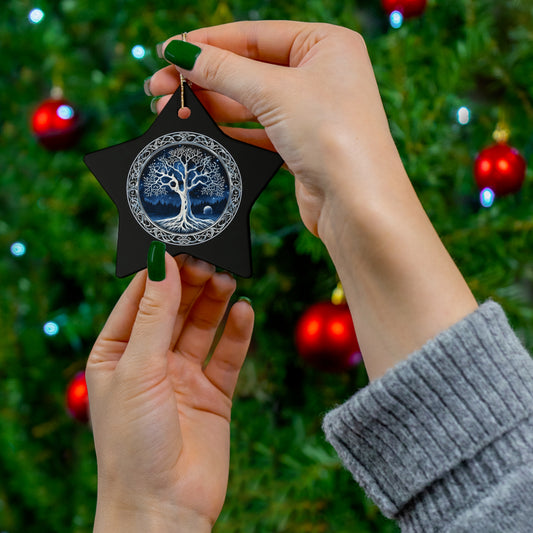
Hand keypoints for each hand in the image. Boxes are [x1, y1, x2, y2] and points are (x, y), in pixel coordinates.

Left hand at [86, 254, 253, 531]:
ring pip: (202, 327)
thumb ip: (153, 314)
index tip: (180, 244)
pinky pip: (227, 355)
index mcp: (116, 353)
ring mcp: (183, 377)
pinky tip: (245, 312)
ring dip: (215, 302)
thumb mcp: (137, 369)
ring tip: (229, 279)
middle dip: (191, 284)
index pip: (139, 299)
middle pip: (174, 309)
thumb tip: (161, 262)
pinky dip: (237, 333)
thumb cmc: (133, 443)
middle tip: (211, 260)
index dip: (159, 272)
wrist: (164, 508)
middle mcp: (150, 361)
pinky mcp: (213, 393)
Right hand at [148, 21, 396, 236]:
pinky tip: (201, 130)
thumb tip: (180, 52)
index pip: (253, 35)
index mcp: (325, 44)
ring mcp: (311, 111)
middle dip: (203, 78)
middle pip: (248, 68)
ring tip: (171, 110)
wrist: (358, 205)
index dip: (207, 43)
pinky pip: (258, 130)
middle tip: (158, 87)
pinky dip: (229, 130)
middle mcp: (321, 74)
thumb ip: (224, 70)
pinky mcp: (302, 145)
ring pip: (250, 101)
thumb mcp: (274, 92)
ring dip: (211, 105)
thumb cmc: (332, 136)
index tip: (167, 52)